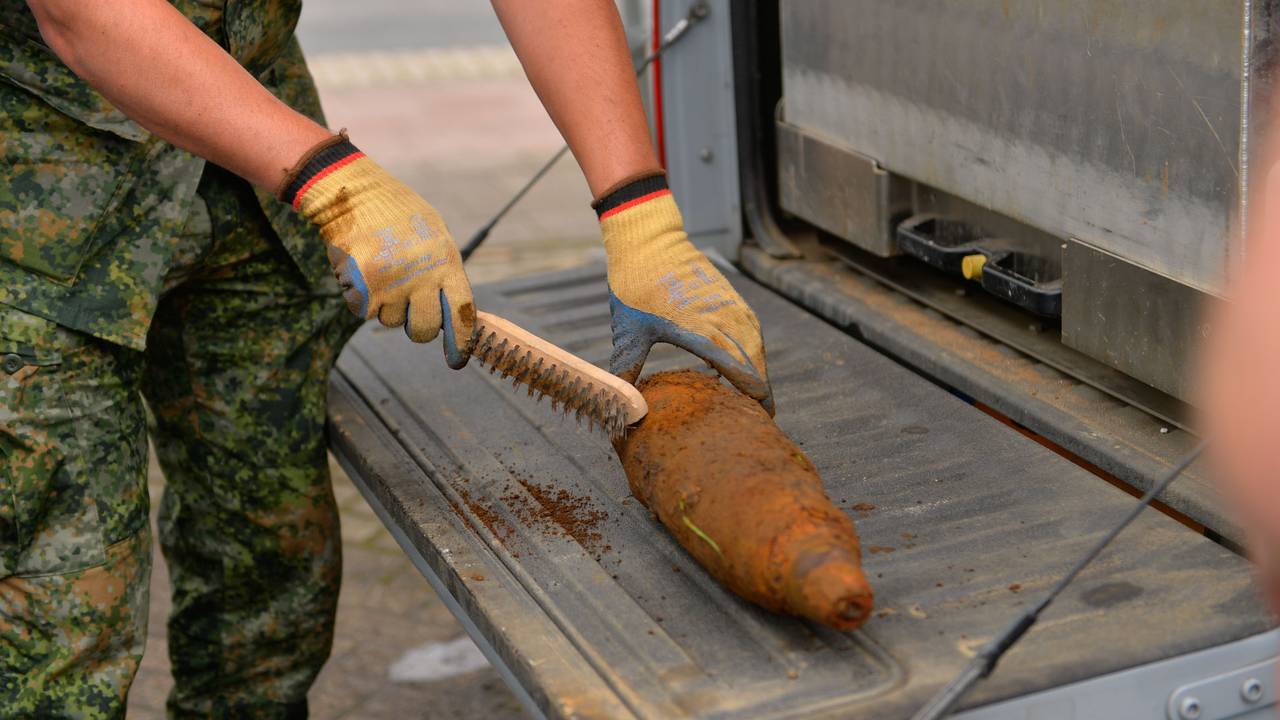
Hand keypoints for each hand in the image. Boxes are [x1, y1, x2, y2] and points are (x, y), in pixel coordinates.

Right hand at [281, 136, 474, 367]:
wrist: (352, 193)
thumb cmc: (396, 214)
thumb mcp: (434, 235)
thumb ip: (445, 272)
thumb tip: (454, 315)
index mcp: (446, 262)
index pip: (462, 312)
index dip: (460, 340)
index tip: (457, 360)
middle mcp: (422, 277)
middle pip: (424, 330)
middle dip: (418, 330)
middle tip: (410, 314)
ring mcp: (392, 284)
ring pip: (390, 321)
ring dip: (385, 306)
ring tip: (382, 271)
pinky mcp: (362, 288)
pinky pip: (364, 312)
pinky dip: (361, 298)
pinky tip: (363, 270)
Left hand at [596, 175, 772, 412]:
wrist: (649, 239)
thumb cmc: (635, 284)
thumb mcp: (628, 330)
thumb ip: (628, 366)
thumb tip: (620, 399)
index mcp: (699, 329)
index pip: (737, 368)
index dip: (752, 392)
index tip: (761, 414)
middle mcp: (721, 317)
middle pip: (753, 358)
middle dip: (761, 386)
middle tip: (763, 413)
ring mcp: (728, 304)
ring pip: (754, 341)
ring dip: (759, 366)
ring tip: (758, 391)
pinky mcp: (728, 295)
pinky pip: (749, 325)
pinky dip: (752, 346)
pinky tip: (745, 358)